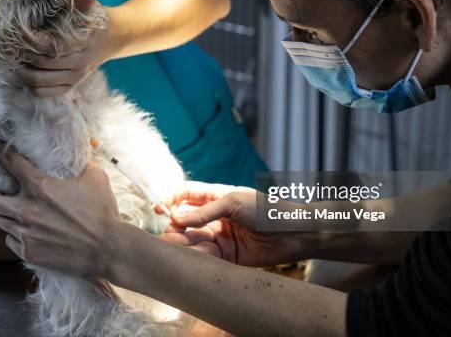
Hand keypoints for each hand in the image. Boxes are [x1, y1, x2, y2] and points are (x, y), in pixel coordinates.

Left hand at [0, 138, 121, 276]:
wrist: (107, 248)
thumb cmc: (102, 212)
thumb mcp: (96, 179)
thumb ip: (83, 165)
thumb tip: (82, 158)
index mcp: (40, 186)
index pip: (9, 161)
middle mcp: (26, 209)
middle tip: (7, 196)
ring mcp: (26, 233)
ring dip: (6, 216)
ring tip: (19, 216)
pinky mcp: (29, 252)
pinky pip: (10, 242)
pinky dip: (16, 237)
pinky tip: (30, 235)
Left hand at [17, 0, 117, 96]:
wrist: (113, 38)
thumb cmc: (95, 20)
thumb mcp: (91, 8)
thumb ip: (84, 1)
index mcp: (83, 46)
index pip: (50, 47)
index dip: (30, 40)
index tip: (18, 31)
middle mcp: (79, 65)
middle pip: (41, 65)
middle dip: (23, 55)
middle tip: (12, 45)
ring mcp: (75, 78)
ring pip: (40, 82)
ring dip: (23, 72)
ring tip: (15, 58)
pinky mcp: (70, 86)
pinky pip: (45, 92)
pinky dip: (31, 84)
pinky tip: (27, 71)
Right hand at [161, 182, 306, 266]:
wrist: (293, 234)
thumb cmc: (266, 210)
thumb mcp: (233, 202)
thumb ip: (203, 211)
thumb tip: (174, 218)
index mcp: (215, 196)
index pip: (184, 195)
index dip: (169, 200)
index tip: (157, 209)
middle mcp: (213, 216)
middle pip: (183, 221)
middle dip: (174, 227)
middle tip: (173, 233)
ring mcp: (218, 236)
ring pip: (190, 240)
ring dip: (184, 243)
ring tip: (185, 245)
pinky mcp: (225, 256)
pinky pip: (204, 256)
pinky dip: (198, 256)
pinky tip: (202, 253)